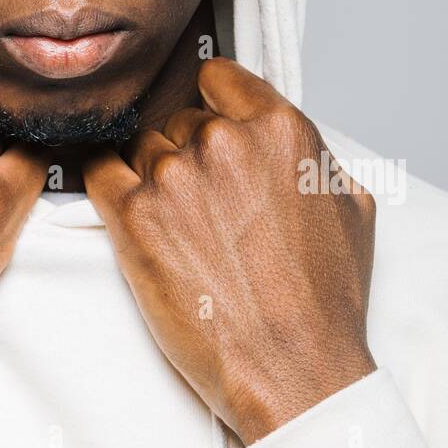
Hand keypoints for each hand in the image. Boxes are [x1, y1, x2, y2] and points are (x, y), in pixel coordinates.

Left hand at [83, 58, 376, 444]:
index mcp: (279, 128)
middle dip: (188, 153)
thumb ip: (309, 153)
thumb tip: (280, 136)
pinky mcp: (133, 216)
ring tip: (179, 227)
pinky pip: (98, 171)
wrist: (293, 370)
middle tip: (206, 205)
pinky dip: (106, 183)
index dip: (213, 104)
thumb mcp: (349, 205)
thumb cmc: (323, 299)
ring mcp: (174, 176)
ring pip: (142, 148)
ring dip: (152, 177)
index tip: (210, 126)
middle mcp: (223, 141)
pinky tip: (123, 207)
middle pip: (179, 119)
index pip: (217, 78)